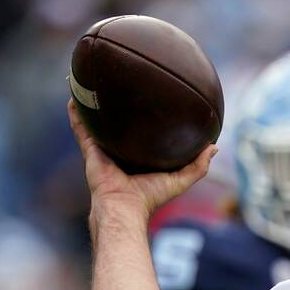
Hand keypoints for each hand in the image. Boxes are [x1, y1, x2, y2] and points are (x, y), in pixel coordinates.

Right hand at [67, 99, 216, 220]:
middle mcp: (122, 152)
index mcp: (141, 158)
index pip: (146, 136)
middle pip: (122, 126)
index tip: (155, 101)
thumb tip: (215, 147)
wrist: (124, 206)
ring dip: (95, 107)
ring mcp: (104, 150)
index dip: (149, 121)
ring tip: (95, 84)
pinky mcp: (90, 150)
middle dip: (121, 109)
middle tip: (124, 85)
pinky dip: (76, 114)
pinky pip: (81, 128)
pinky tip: (73, 97)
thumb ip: (199, 166)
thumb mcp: (181, 180)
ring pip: (99, 124)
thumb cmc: (151, 197)